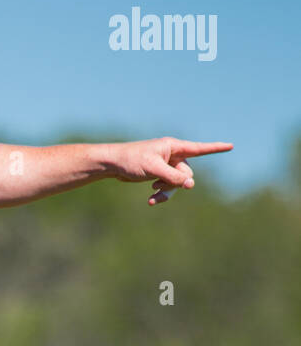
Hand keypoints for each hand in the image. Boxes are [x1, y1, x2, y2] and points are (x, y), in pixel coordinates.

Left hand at [107, 137, 232, 204]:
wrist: (114, 164)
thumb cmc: (132, 160)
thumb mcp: (154, 169)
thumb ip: (173, 176)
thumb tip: (190, 185)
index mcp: (174, 147)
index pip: (199, 148)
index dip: (216, 148)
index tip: (231, 146)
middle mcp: (173, 155)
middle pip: (187, 174)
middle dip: (176, 184)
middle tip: (158, 185)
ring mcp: (167, 165)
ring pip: (177, 184)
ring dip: (167, 192)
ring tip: (153, 196)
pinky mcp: (160, 175)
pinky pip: (168, 188)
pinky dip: (161, 194)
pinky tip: (150, 199)